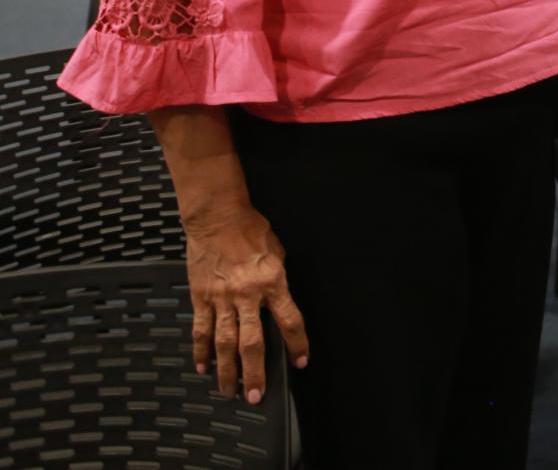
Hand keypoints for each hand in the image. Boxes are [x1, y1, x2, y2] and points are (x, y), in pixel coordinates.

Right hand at [181, 202, 309, 403]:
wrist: (218, 218)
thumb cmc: (251, 231)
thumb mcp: (278, 254)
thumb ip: (278, 283)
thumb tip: (279, 305)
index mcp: (273, 282)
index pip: (290, 321)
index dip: (297, 344)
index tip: (300, 361)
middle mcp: (248, 295)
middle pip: (252, 342)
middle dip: (255, 372)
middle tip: (256, 395)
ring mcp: (221, 298)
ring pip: (224, 343)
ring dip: (226, 371)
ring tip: (229, 391)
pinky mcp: (201, 297)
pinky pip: (201, 330)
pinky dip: (201, 351)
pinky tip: (203, 367)